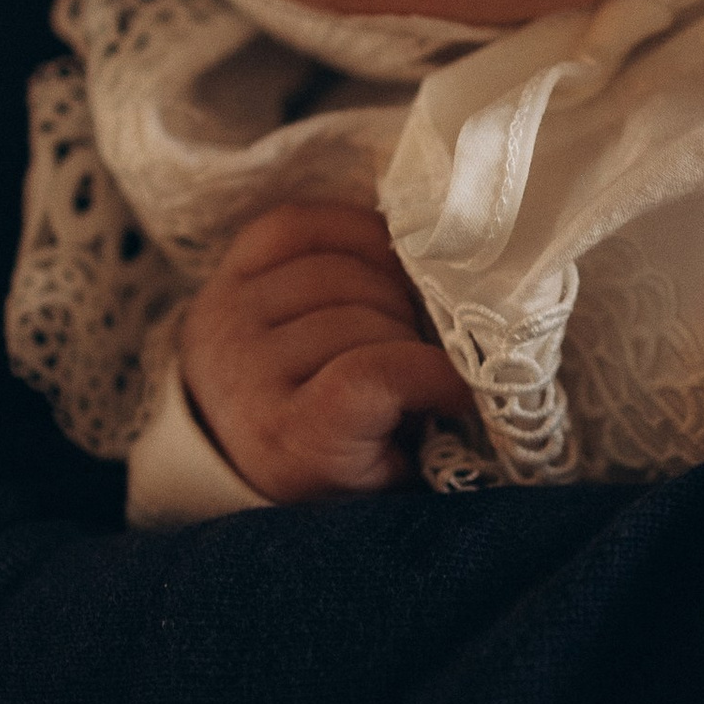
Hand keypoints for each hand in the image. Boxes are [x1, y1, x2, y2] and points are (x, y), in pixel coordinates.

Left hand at [175, 203, 470, 503]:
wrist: (232, 444)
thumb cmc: (322, 463)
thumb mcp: (377, 478)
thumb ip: (423, 438)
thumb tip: (474, 378)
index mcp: (288, 435)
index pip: (371, 376)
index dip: (431, 371)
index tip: (459, 389)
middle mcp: (246, 371)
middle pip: (363, 316)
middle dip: (412, 334)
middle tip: (429, 354)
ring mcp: (231, 314)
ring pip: (340, 269)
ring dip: (387, 287)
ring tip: (400, 319)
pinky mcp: (229, 271)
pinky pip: (301, 225)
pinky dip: (351, 235)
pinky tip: (376, 264)